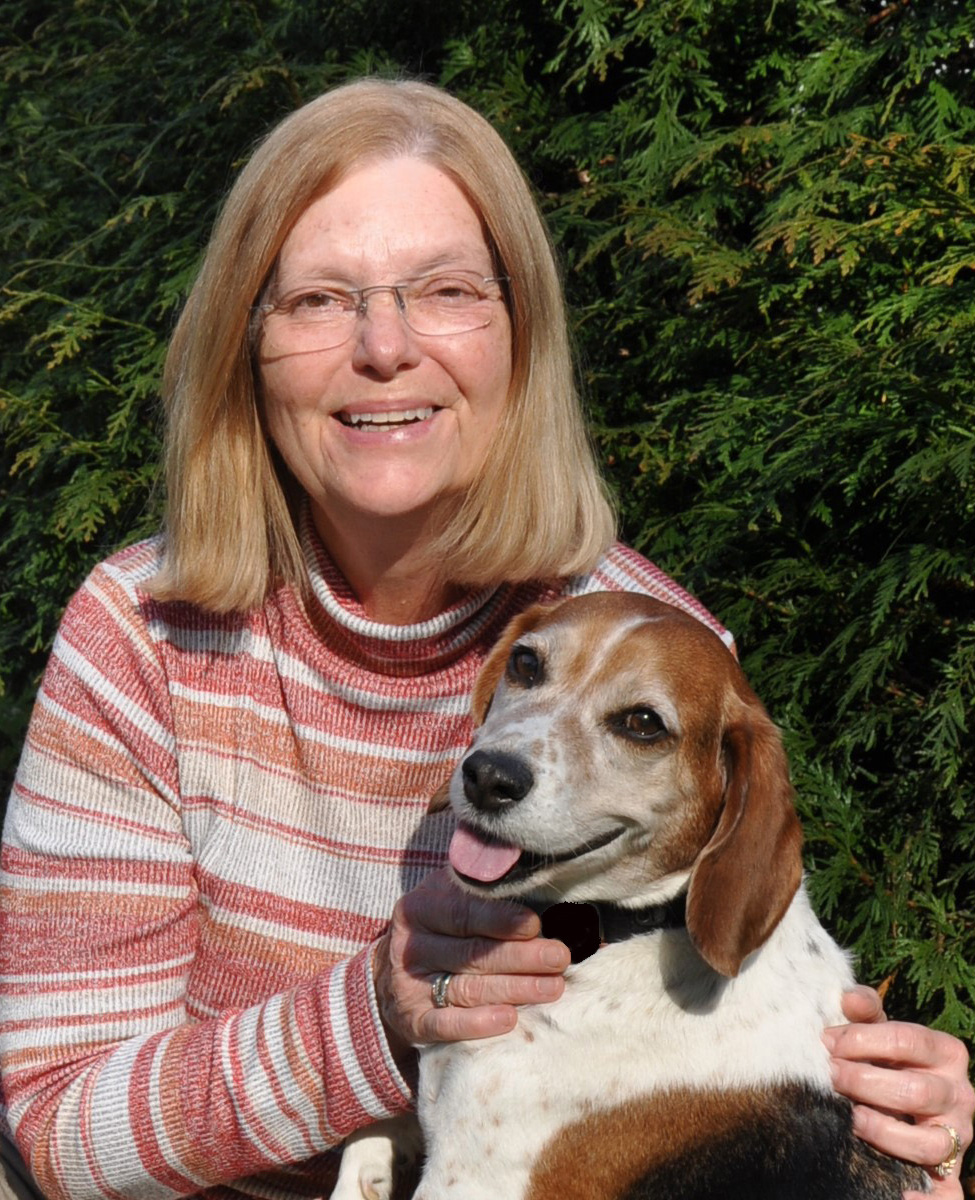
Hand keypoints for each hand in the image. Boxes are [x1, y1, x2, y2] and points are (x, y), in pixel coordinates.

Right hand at [373, 868, 569, 1048]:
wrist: (398, 970)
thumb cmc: (445, 928)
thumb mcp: (455, 898)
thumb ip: (487, 893)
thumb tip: (540, 891)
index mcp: (421, 906)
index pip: (463, 912)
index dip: (500, 919)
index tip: (535, 924)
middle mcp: (411, 945)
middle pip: (471, 952)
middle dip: (520, 956)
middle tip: (558, 958)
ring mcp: (408, 985)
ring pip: (466, 988)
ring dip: (513, 989)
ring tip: (552, 988)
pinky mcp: (411, 1020)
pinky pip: (444, 1024)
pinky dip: (476, 1023)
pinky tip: (508, 1019)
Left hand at [824, 986, 972, 1197]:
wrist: (901, 1099)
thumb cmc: (884, 1060)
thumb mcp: (878, 1032)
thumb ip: (865, 1012)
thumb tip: (849, 998)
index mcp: (946, 1052)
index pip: (909, 1039)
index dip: (863, 1040)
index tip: (827, 1041)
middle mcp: (960, 1095)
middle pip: (916, 1091)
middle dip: (865, 1082)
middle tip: (830, 1077)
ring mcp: (957, 1137)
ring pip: (928, 1143)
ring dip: (884, 1132)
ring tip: (850, 1118)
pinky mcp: (949, 1174)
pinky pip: (947, 1195)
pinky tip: (901, 1195)